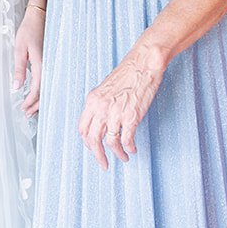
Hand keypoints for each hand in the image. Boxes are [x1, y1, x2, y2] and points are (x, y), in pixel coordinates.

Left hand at [12, 3, 44, 115]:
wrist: (41, 15)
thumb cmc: (29, 29)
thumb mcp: (19, 49)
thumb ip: (19, 69)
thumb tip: (17, 87)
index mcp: (41, 63)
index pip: (37, 89)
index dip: (30, 101)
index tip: (23, 108)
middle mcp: (49, 65)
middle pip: (45, 92)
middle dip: (36, 105)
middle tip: (27, 113)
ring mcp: (52, 63)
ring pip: (49, 86)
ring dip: (41, 99)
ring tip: (32, 108)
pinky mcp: (52, 61)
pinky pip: (50, 79)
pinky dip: (45, 89)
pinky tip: (40, 93)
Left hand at [78, 42, 164, 168]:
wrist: (143, 63)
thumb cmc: (128, 73)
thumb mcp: (106, 88)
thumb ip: (101, 105)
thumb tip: (101, 122)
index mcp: (92, 100)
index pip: (83, 128)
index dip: (87, 143)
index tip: (93, 149)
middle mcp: (101, 108)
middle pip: (92, 140)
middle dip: (98, 155)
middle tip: (104, 164)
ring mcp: (115, 113)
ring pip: (110, 143)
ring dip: (117, 154)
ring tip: (123, 157)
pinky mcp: (131, 116)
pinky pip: (126, 139)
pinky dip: (129, 148)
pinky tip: (132, 149)